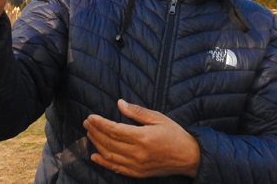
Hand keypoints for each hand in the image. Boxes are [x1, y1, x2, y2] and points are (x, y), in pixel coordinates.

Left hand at [83, 99, 199, 177]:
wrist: (189, 157)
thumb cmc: (175, 134)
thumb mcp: (158, 118)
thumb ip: (137, 112)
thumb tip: (119, 103)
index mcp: (143, 138)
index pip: (114, 130)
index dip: (100, 123)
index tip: (90, 117)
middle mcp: (138, 153)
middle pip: (109, 142)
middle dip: (95, 132)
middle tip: (86, 123)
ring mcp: (138, 165)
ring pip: (110, 156)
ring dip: (97, 144)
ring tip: (89, 134)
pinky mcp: (139, 173)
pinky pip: (117, 169)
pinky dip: (104, 163)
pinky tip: (95, 156)